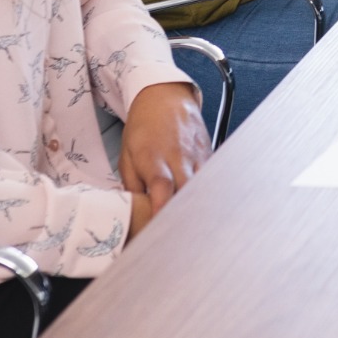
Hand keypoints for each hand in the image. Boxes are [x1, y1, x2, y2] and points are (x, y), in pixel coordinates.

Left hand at [118, 82, 209, 235]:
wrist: (165, 98)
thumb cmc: (143, 127)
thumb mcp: (126, 155)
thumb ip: (132, 185)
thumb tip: (135, 211)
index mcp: (154, 159)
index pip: (162, 190)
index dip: (164, 211)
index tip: (161, 231)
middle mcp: (179, 158)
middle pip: (187, 192)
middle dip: (184, 215)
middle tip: (179, 240)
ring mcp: (197, 156)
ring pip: (203, 186)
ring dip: (199, 207)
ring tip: (197, 231)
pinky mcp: (209, 154)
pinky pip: (211, 178)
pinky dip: (208, 193)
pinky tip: (207, 209)